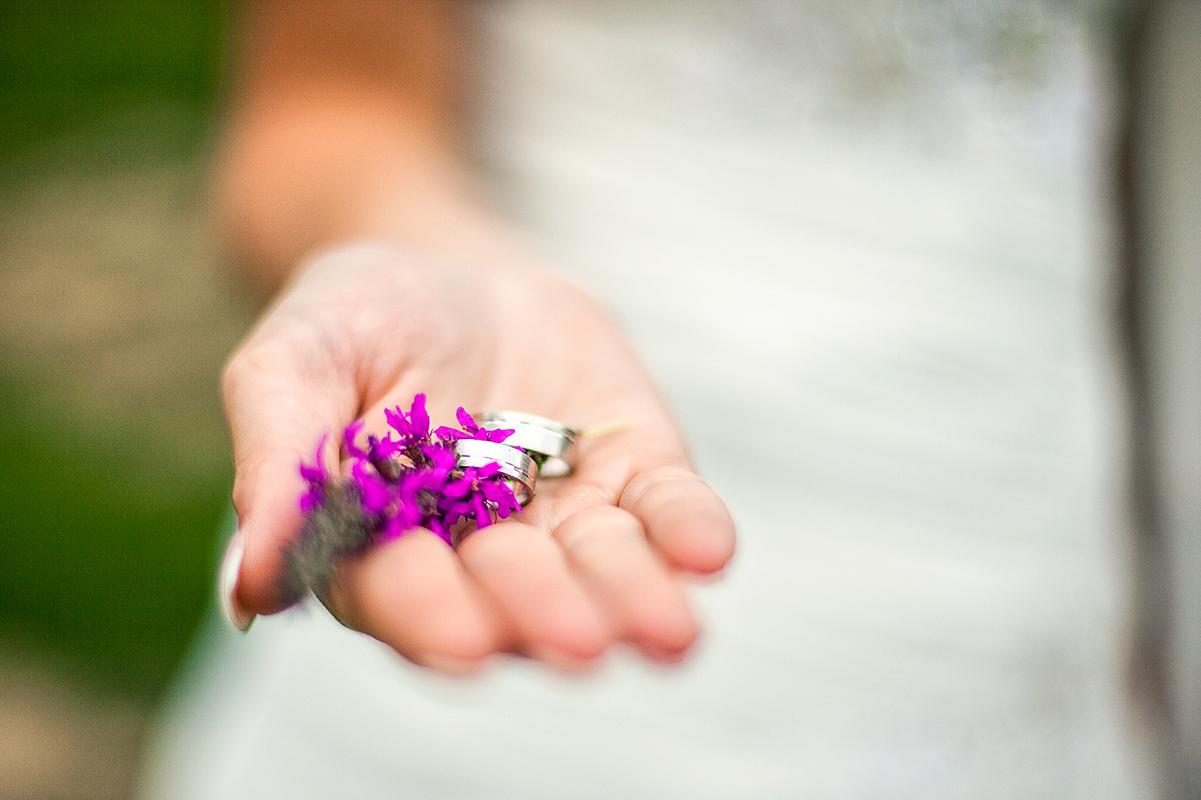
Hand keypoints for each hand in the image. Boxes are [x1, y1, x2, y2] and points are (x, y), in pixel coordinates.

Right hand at [221, 243, 734, 670]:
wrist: (449, 268)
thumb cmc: (353, 320)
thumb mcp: (296, 360)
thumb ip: (278, 458)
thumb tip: (250, 586)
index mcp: (380, 546)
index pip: (403, 592)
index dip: (431, 615)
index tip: (463, 641)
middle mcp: (477, 553)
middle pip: (512, 592)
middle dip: (544, 613)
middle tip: (579, 643)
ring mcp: (561, 515)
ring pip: (598, 569)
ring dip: (632, 599)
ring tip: (667, 632)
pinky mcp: (631, 471)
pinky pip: (663, 508)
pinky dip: (686, 530)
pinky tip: (709, 552)